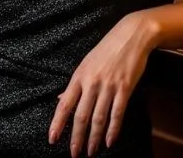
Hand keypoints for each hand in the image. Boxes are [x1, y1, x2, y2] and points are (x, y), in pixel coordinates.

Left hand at [49, 12, 154, 156]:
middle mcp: (91, 83)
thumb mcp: (85, 63)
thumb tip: (59, 100)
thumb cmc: (106, 50)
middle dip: (76, 138)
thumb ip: (74, 84)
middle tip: (74, 153)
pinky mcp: (124, 88)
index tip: (52, 139)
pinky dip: (113, 130)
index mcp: (79, 76)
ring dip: (94, 138)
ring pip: (98, 118)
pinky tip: (110, 141)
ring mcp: (108, 86)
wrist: (130, 36)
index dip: (57, 123)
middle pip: (81, 116)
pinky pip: (117, 113)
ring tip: (91, 151)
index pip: (64, 104)